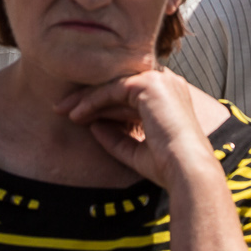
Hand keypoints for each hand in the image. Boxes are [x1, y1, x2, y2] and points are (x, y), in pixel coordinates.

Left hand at [58, 69, 218, 189]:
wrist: (187, 170)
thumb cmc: (168, 167)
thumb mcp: (136, 151)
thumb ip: (116, 137)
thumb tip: (93, 126)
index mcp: (170, 97)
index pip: (130, 94)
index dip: (104, 104)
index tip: (80, 117)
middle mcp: (167, 84)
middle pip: (119, 85)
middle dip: (90, 97)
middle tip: (63, 109)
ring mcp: (159, 81)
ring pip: (113, 84)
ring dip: (86, 98)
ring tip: (63, 112)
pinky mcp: (148, 84)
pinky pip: (112, 88)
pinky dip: (92, 101)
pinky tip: (77, 114)